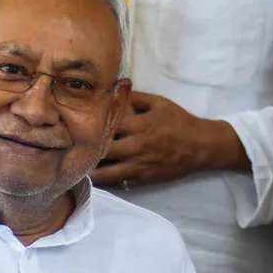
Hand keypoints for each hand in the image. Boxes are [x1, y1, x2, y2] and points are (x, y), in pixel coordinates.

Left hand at [90, 92, 247, 188]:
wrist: (202, 146)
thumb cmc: (178, 121)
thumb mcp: (158, 102)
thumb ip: (134, 97)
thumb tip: (112, 90)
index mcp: (139, 125)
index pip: (107, 125)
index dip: (91, 125)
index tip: (77, 123)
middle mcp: (136, 146)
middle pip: (102, 150)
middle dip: (86, 149)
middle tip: (71, 147)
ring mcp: (139, 165)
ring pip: (107, 172)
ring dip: (90, 170)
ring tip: (77, 166)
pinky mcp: (143, 178)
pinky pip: (119, 183)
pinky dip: (105, 181)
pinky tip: (93, 177)